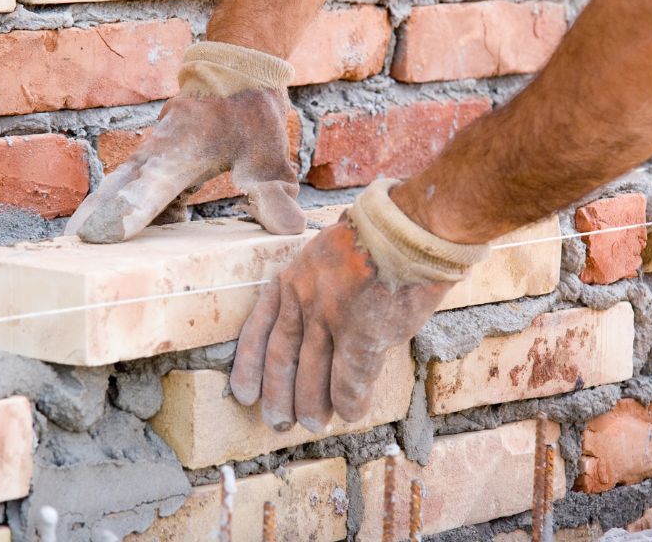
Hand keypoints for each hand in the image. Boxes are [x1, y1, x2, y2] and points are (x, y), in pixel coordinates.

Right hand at [65, 43, 304, 242]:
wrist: (235, 71)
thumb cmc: (248, 112)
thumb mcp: (269, 154)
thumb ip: (273, 194)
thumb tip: (289, 230)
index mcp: (180, 152)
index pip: (148, 189)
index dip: (126, 214)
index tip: (103, 235)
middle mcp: (156, 154)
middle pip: (116, 189)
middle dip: (92, 217)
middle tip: (68, 248)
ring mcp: (150, 156)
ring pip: (118, 187)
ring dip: (99, 212)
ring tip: (78, 247)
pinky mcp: (154, 162)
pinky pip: (133, 188)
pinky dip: (125, 209)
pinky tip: (136, 239)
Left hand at [229, 216, 454, 431]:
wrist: (408, 228)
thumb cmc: (377, 235)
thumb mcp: (328, 254)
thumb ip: (319, 288)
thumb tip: (322, 323)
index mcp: (292, 279)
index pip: (259, 329)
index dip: (250, 366)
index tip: (244, 394)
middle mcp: (303, 300)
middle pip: (281, 358)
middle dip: (278, 395)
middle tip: (277, 422)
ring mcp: (330, 319)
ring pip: (311, 374)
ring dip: (312, 404)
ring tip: (314, 424)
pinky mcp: (362, 335)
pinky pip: (349, 379)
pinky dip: (349, 400)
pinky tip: (351, 413)